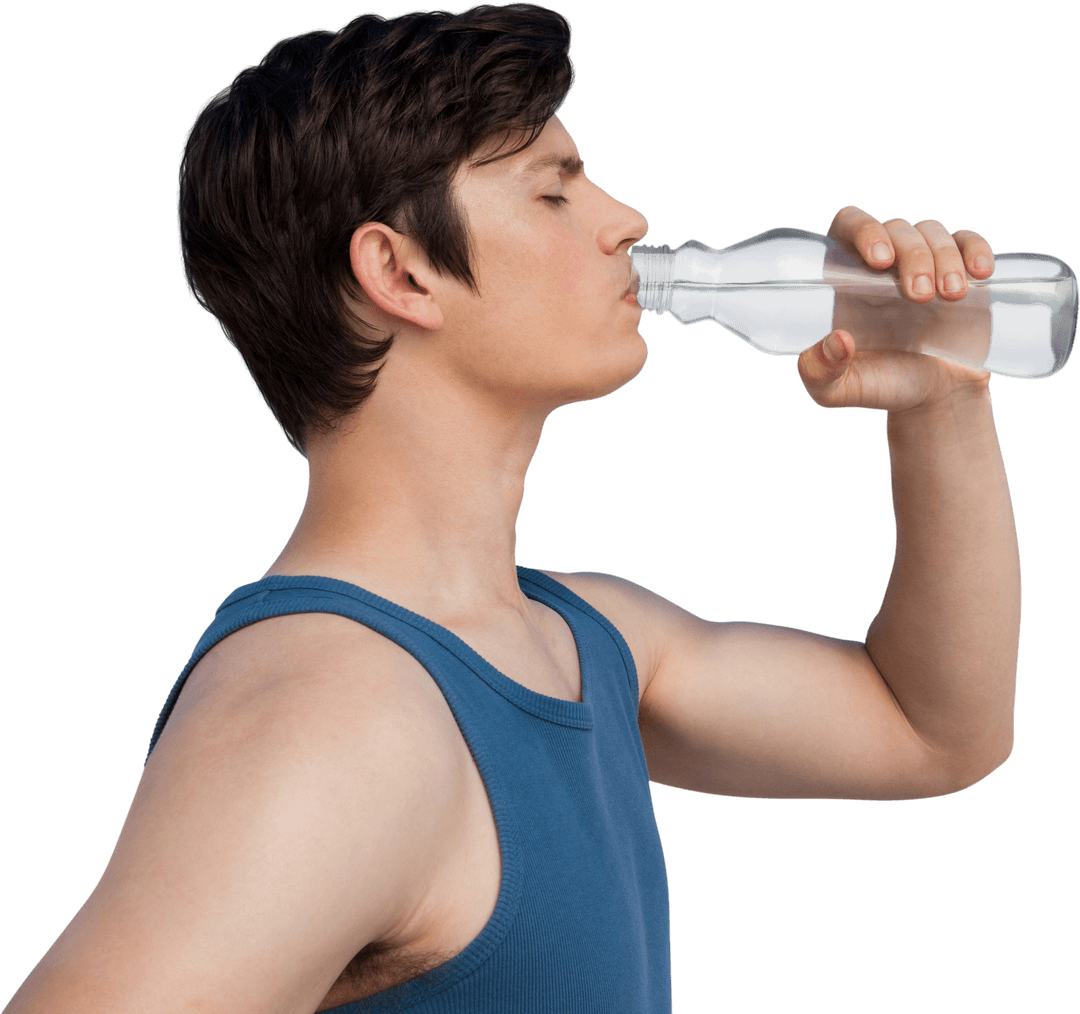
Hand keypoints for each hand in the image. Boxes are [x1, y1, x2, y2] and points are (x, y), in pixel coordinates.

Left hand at [797, 206, 995, 413]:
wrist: (933, 397)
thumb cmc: (878, 385)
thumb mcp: (836, 390)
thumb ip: (818, 371)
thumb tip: (838, 339)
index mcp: (846, 277)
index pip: (849, 225)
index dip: (863, 229)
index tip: (879, 259)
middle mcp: (884, 263)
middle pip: (897, 228)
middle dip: (913, 255)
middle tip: (920, 297)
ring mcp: (924, 262)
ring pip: (932, 232)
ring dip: (944, 256)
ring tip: (952, 295)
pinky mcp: (961, 270)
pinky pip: (969, 241)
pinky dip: (976, 249)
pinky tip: (981, 273)